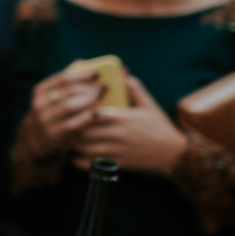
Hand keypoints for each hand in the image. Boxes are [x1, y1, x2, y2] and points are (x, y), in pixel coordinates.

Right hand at [21, 66, 104, 159]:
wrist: (36, 139)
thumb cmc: (52, 111)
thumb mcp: (52, 96)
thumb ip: (65, 81)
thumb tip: (81, 62)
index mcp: (40, 91)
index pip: (62, 78)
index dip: (81, 75)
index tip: (97, 73)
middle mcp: (40, 104)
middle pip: (68, 92)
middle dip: (88, 88)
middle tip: (105, 87)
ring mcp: (45, 119)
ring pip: (70, 106)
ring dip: (89, 101)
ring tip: (103, 99)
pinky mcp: (54, 134)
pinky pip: (73, 124)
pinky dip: (87, 118)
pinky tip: (100, 114)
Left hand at [71, 76, 187, 174]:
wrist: (172, 153)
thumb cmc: (159, 126)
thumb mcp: (149, 104)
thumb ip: (134, 88)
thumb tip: (122, 71)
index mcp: (123, 118)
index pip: (93, 113)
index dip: (79, 110)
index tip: (70, 105)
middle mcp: (118, 135)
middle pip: (85, 131)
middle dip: (71, 126)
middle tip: (62, 121)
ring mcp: (117, 151)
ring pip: (85, 148)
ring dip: (73, 143)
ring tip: (65, 135)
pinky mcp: (117, 164)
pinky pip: (93, 164)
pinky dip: (79, 161)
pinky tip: (73, 156)